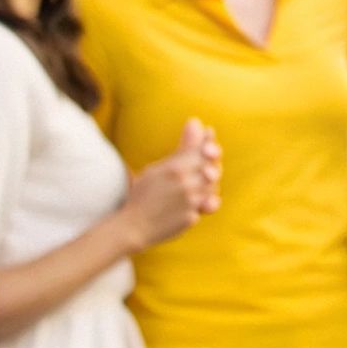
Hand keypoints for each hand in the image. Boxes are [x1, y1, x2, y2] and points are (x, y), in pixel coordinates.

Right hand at [118, 119, 220, 250]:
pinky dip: (206, 201)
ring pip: (213, 187)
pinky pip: (209, 205)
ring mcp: (190, 201)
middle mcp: (185, 183)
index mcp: (175, 168)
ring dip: (209, 184)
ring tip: (196, 184)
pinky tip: (197, 200)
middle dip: (212, 165)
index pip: (203, 150)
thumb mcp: (157, 168)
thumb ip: (182, 148)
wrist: (133, 226)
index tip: (209, 136)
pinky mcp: (192, 217)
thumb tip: (196, 121)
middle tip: (204, 166)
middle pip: (213, 168)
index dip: (210, 143)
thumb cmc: (142, 194)